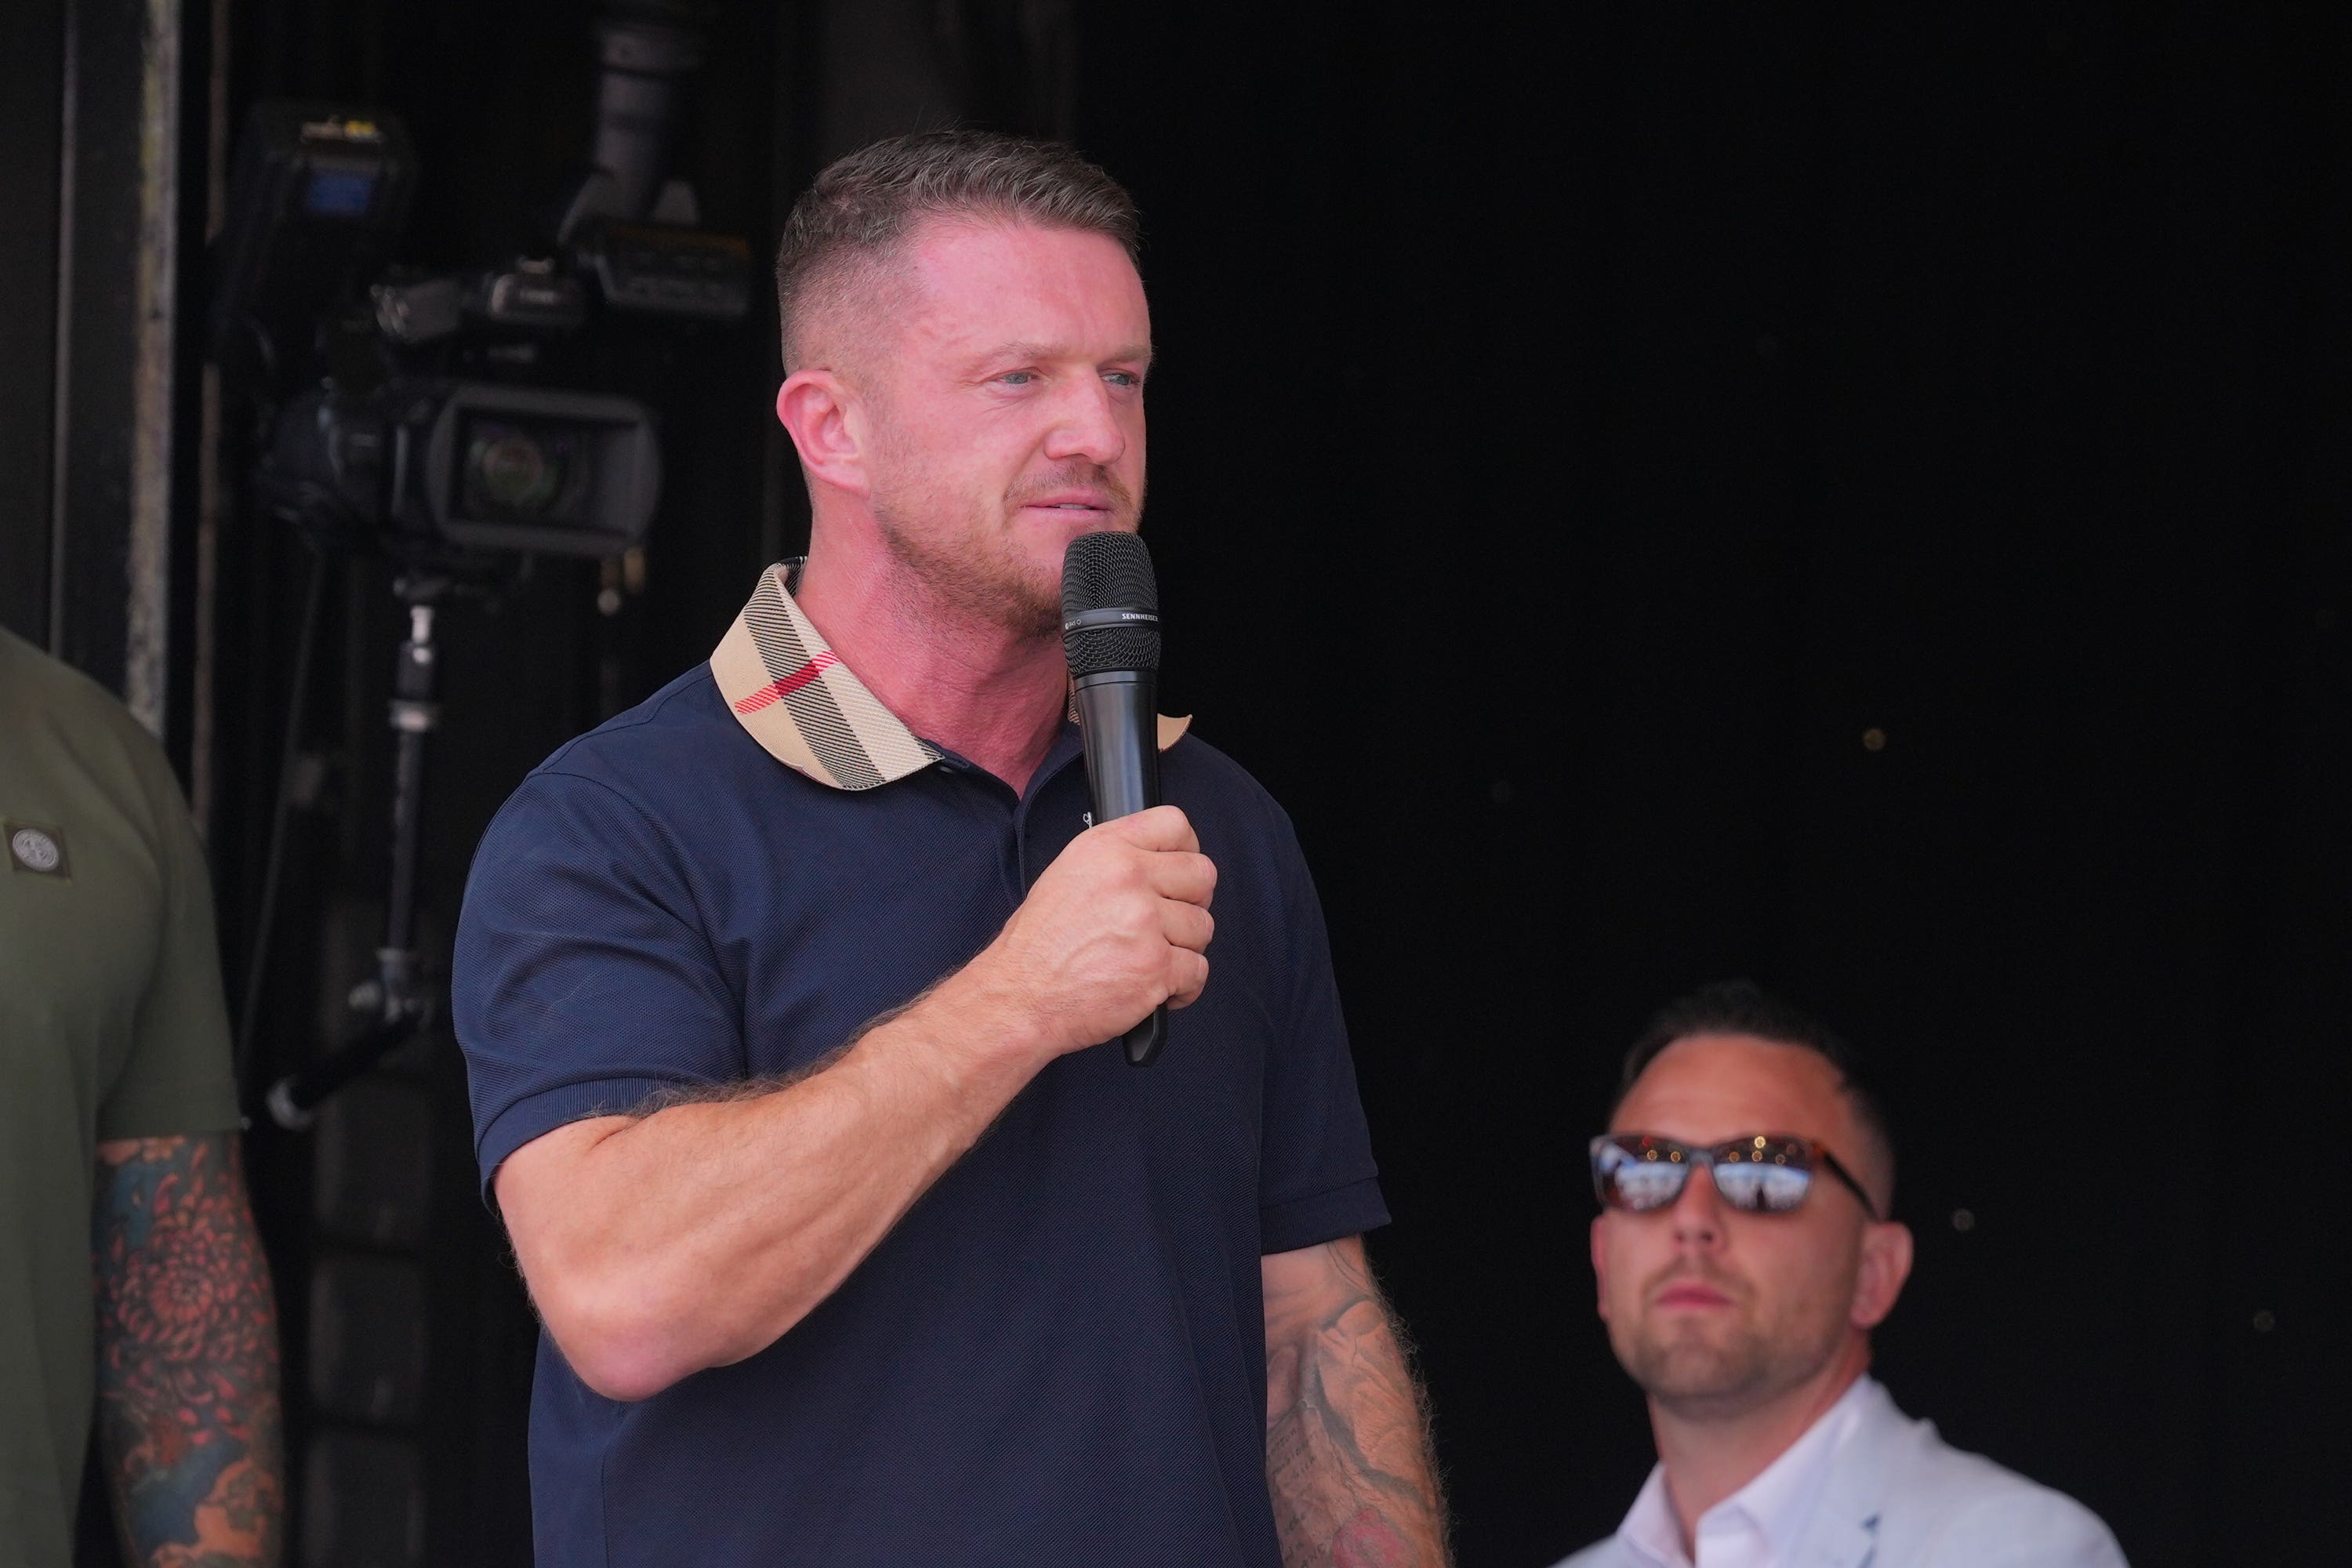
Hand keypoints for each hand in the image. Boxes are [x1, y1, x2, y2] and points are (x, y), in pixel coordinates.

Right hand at [957, 804, 1215, 1059]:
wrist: (1018, 998)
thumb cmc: (1037, 947)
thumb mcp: (1066, 875)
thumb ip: (1117, 860)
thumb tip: (1161, 863)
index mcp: (1105, 849)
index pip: (1174, 824)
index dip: (1186, 850)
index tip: (1180, 872)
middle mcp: (1127, 878)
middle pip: (1202, 875)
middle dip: (1192, 902)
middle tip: (1169, 923)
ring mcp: (1144, 923)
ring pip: (1203, 926)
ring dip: (1183, 948)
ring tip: (1149, 959)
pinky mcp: (1156, 967)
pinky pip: (1198, 971)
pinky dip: (1183, 987)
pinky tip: (1156, 987)